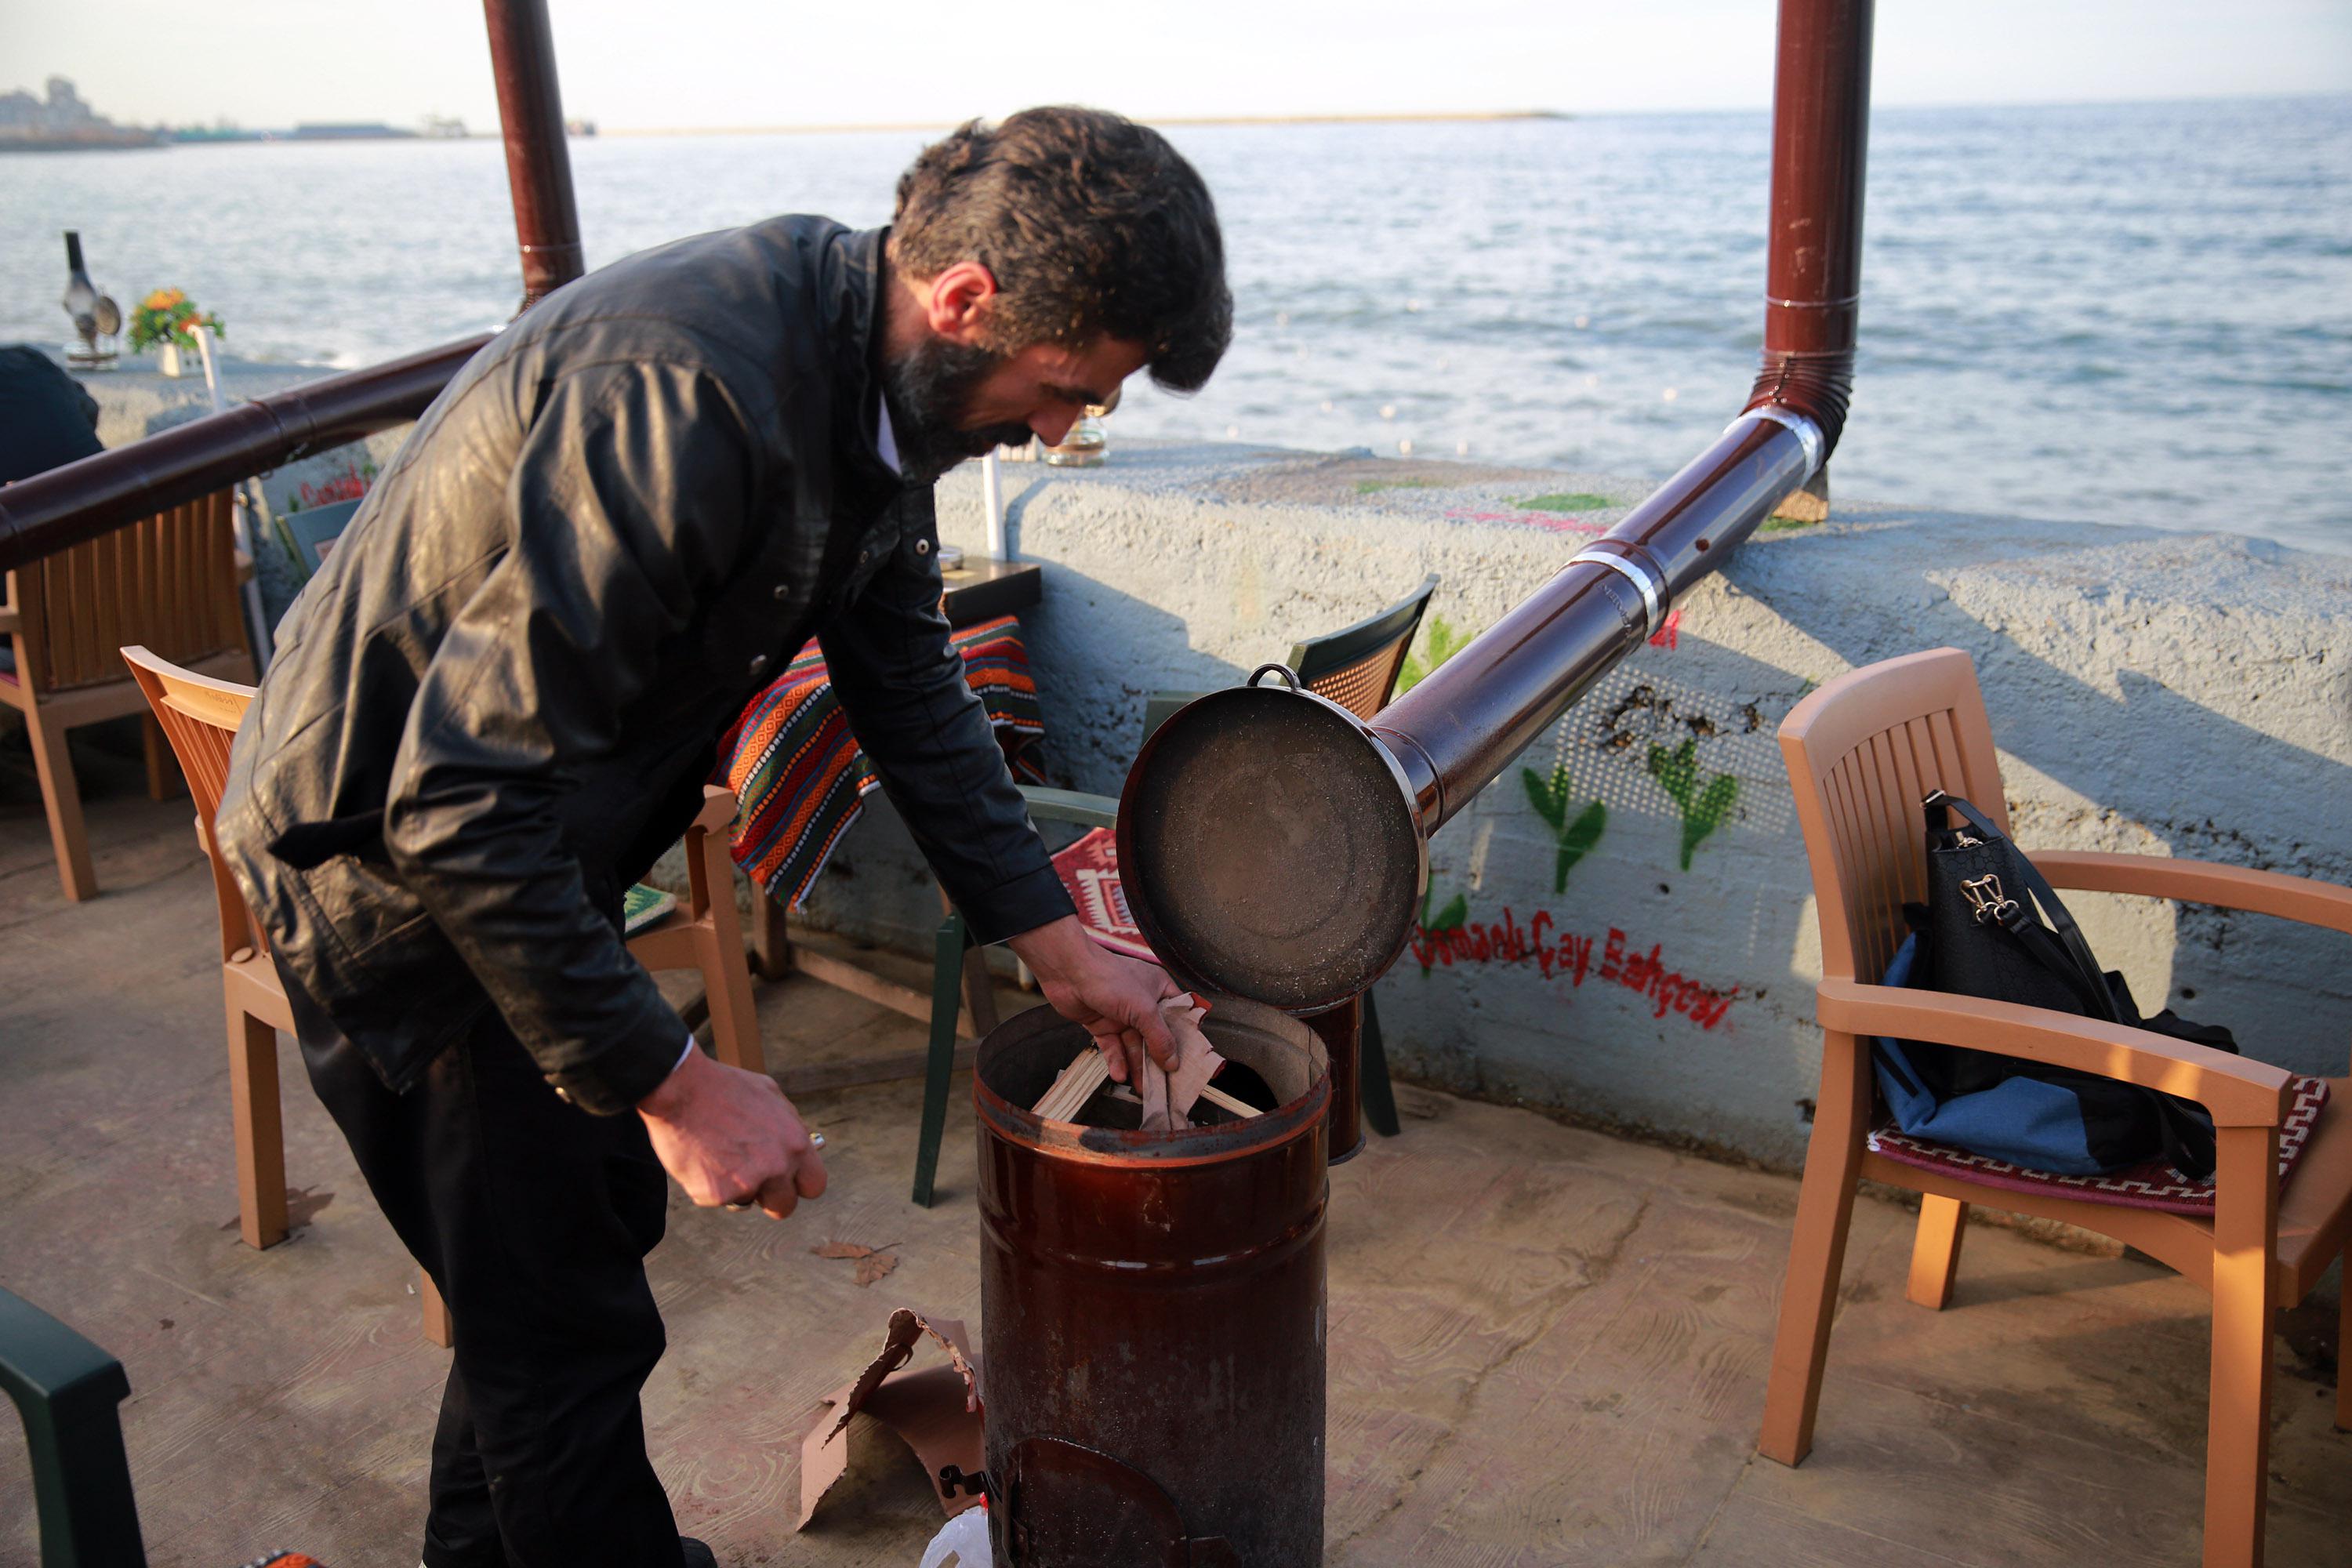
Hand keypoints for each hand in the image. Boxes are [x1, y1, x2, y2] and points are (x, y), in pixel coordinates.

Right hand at [637, 1048, 826, 1218]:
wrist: (681, 1089)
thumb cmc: (723, 1087)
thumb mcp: (770, 1096)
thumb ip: (788, 1125)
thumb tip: (798, 1144)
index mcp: (796, 1143)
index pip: (814, 1184)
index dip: (798, 1185)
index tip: (786, 1183)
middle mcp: (778, 1167)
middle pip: (785, 1206)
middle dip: (769, 1199)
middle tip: (749, 1180)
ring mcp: (748, 1183)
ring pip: (746, 1202)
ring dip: (735, 1189)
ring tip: (717, 1157)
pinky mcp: (717, 1194)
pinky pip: (714, 1199)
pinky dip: (705, 1185)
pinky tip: (698, 1157)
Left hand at [1010, 914, 1182, 1083]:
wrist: (1068, 972)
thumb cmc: (1109, 977)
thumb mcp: (1144, 1009)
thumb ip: (1160, 1038)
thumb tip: (1173, 1062)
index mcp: (1159, 989)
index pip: (1177, 1018)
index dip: (1183, 1039)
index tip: (1188, 1061)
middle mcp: (1142, 1003)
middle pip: (1155, 1037)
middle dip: (1158, 1060)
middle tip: (1164, 1082)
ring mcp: (1121, 1015)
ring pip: (1133, 1046)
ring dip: (1137, 1066)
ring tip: (1141, 1087)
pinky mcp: (1102, 1024)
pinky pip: (1113, 1047)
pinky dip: (1117, 1061)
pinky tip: (1120, 1075)